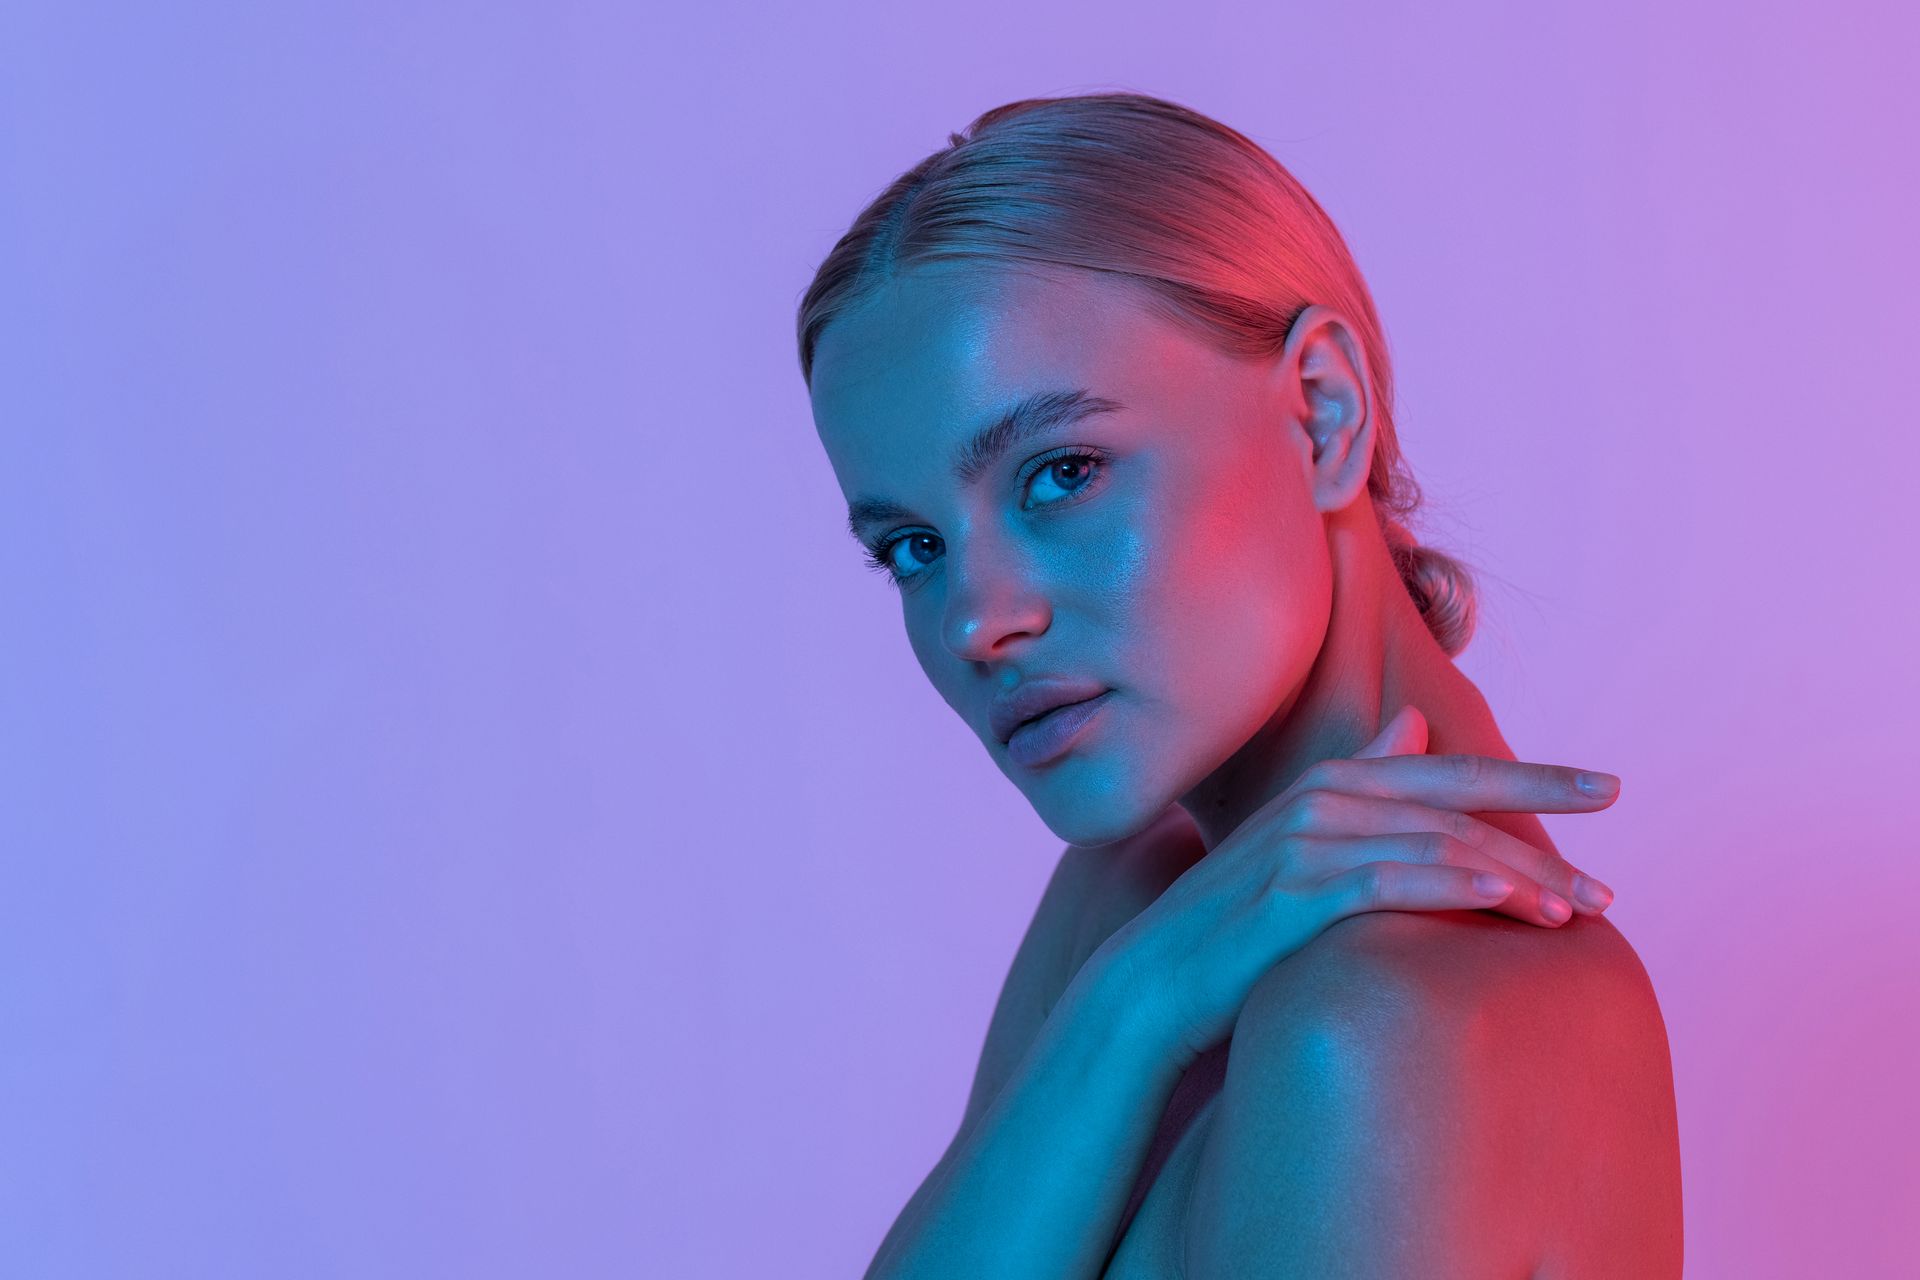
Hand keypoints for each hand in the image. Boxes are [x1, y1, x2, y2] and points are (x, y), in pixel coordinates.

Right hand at [1086, 704, 1620, 1067]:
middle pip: (1457, 806)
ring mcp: (1304, 841)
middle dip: (1546, 836)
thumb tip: (1412, 723)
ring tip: (1575, 914)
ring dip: (1514, 878)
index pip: (1454, 771)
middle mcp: (1322, 798)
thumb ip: (1360, 779)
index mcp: (1333, 782)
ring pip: (1435, 845)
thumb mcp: (1303, 840)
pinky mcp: (1292, 890)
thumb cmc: (1237, 924)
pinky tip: (1502, 899)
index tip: (1608, 791)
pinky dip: (1450, 884)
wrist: (1153, 983)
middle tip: (1611, 886)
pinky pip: (1388, 881)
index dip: (1535, 778)